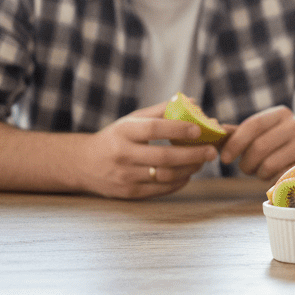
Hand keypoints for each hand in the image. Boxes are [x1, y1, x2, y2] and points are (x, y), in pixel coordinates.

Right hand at [83, 104, 218, 197]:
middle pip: (164, 157)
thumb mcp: (132, 120)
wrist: (83, 164)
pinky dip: (179, 182)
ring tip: (202, 162)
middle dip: (193, 155)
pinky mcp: (128, 193)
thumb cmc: (116, 138)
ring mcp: (124, 176)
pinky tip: (188, 173)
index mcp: (123, 132)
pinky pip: (160, 189)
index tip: (200, 129)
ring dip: (189, 169)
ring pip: (165, 176)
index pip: (153, 129)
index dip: (178, 129)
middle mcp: (122, 154)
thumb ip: (161, 111)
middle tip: (212, 151)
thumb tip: (192, 101)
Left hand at [219, 105, 294, 183]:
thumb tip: (215, 131)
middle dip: (246, 163)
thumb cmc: (287, 144)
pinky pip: (282, 179)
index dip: (235, 143)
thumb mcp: (269, 132)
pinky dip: (274, 183)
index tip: (224, 158)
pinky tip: (278, 178)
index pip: (252, 125)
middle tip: (247, 169)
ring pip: (269, 166)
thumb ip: (243, 133)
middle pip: (258, 148)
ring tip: (265, 172)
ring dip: (260, 175)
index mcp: (282, 114)